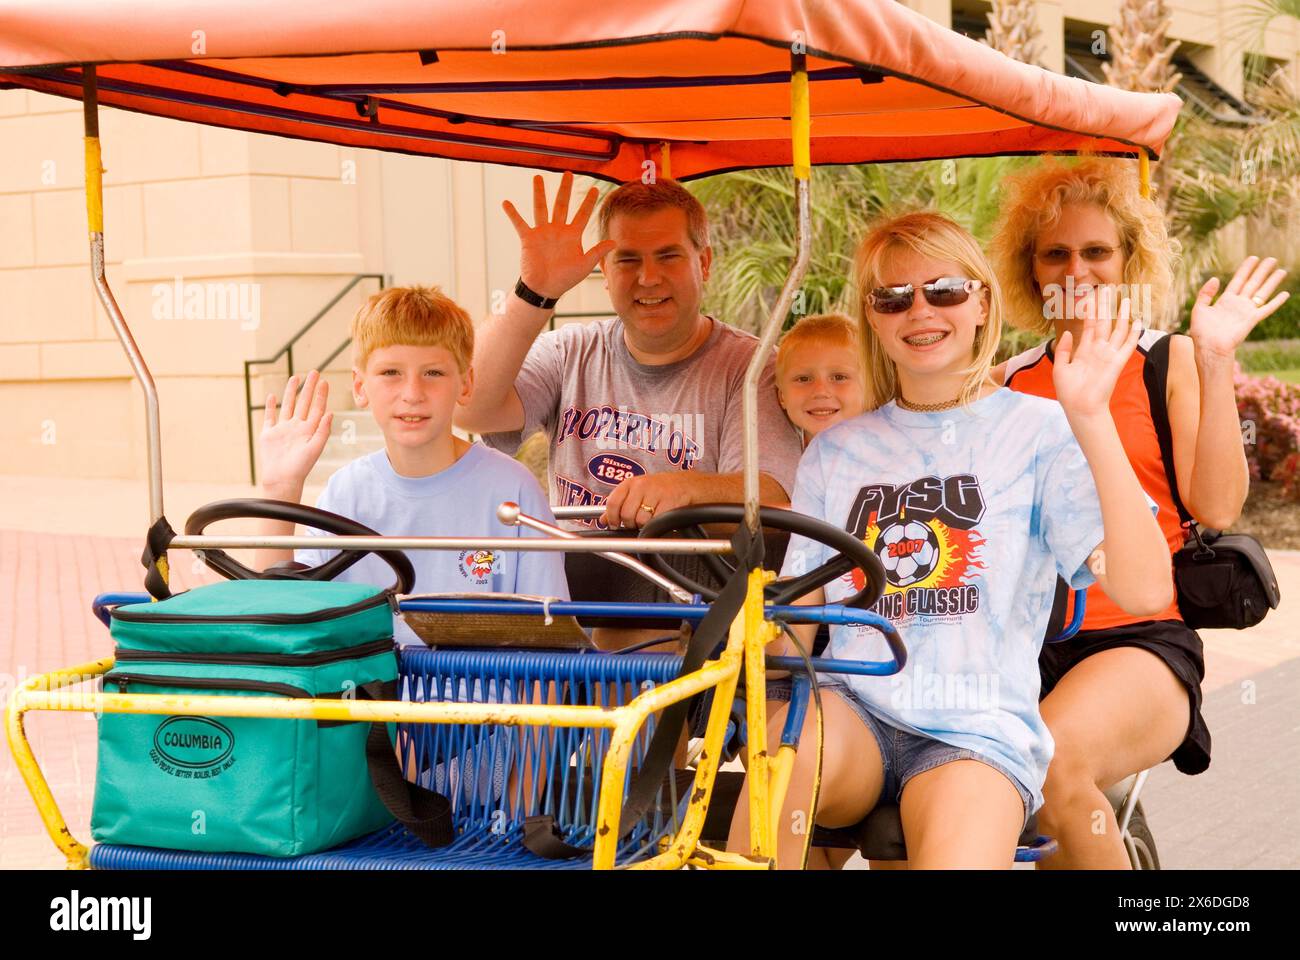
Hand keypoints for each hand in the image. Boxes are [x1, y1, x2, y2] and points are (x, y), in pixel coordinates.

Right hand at [259, 371, 332, 494]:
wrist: (282, 479)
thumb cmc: (301, 467)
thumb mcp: (315, 447)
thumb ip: (323, 430)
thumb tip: (330, 412)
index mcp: (309, 430)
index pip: (317, 408)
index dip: (321, 395)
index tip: (324, 381)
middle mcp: (297, 427)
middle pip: (304, 403)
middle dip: (309, 388)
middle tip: (314, 372)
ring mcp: (283, 429)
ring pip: (288, 406)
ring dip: (291, 392)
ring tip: (295, 378)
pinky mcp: (269, 434)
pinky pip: (269, 417)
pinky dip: (270, 407)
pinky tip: (273, 396)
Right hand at [502, 171, 615, 300]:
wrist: (545, 289)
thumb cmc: (565, 279)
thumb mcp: (585, 265)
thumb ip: (597, 252)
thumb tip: (614, 242)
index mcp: (572, 235)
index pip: (582, 215)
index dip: (589, 202)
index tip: (595, 189)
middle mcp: (557, 230)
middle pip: (562, 205)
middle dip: (565, 189)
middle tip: (568, 173)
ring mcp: (542, 232)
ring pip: (541, 208)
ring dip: (539, 193)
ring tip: (538, 177)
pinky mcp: (528, 239)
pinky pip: (520, 223)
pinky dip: (513, 214)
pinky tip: (506, 202)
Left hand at [601, 473, 696, 529]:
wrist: (687, 485)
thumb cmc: (661, 489)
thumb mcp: (637, 492)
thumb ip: (619, 504)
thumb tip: (603, 520)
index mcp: (631, 483)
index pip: (613, 502)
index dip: (612, 517)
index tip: (615, 524)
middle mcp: (642, 486)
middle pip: (626, 515)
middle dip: (630, 524)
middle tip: (637, 523)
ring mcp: (656, 493)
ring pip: (641, 521)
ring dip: (645, 525)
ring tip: (651, 519)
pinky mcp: (669, 503)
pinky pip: (656, 522)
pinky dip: (657, 525)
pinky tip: (660, 518)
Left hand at [1053, 297, 1140, 421]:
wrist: (1080, 408)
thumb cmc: (1069, 393)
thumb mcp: (1060, 368)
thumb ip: (1063, 350)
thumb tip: (1066, 333)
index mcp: (1084, 351)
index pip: (1089, 327)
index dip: (1090, 312)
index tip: (1091, 297)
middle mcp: (1098, 351)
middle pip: (1104, 323)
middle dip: (1106, 307)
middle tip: (1109, 290)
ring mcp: (1108, 355)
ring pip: (1118, 330)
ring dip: (1122, 315)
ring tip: (1126, 299)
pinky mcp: (1117, 362)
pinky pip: (1128, 345)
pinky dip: (1133, 333)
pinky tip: (1138, 321)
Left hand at [1189, 256, 1288, 358]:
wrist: (1209, 347)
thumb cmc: (1201, 332)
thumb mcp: (1198, 309)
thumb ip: (1205, 293)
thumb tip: (1216, 278)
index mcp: (1225, 300)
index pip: (1238, 280)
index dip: (1246, 269)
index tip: (1254, 257)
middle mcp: (1238, 304)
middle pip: (1253, 283)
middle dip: (1262, 271)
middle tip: (1272, 259)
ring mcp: (1246, 311)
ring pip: (1262, 292)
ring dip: (1272, 282)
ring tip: (1282, 271)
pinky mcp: (1252, 320)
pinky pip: (1266, 309)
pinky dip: (1276, 302)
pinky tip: (1285, 294)